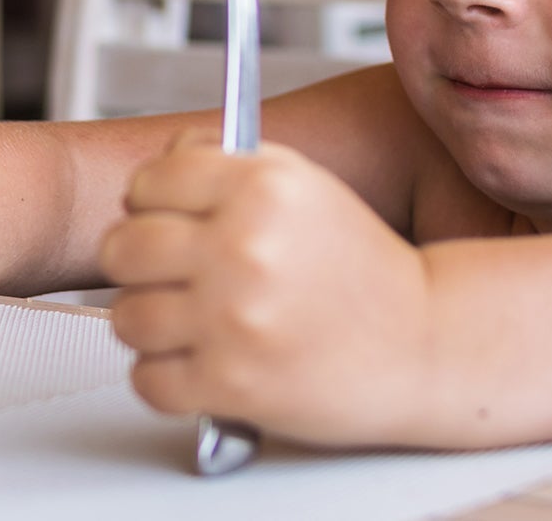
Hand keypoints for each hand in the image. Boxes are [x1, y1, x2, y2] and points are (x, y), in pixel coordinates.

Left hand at [100, 129, 436, 446]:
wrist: (428, 343)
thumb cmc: (365, 271)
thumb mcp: (307, 188)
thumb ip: (229, 168)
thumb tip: (154, 171)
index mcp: (263, 186)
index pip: (150, 180)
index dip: (149, 204)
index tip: (160, 219)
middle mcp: (245, 246)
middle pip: (123, 247)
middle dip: (138, 264)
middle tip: (163, 275)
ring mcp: (235, 318)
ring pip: (127, 316)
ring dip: (148, 324)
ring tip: (183, 324)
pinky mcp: (232, 384)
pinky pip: (148, 379)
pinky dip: (165, 378)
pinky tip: (197, 363)